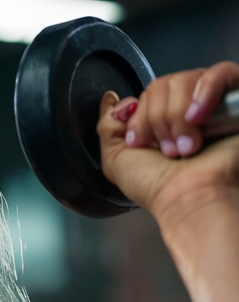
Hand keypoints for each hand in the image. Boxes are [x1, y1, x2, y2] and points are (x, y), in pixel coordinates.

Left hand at [98, 63, 238, 227]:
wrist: (189, 196)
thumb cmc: (157, 187)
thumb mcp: (117, 160)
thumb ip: (108, 127)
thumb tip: (110, 100)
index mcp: (160, 124)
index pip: (145, 95)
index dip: (139, 117)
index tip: (140, 144)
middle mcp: (185, 112)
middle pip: (162, 85)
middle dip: (157, 120)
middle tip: (167, 150)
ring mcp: (210, 104)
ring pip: (184, 80)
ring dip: (177, 117)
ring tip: (185, 146)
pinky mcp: (234, 98)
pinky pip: (219, 73)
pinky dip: (204, 93)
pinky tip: (198, 118)